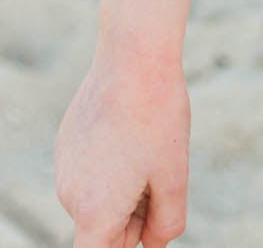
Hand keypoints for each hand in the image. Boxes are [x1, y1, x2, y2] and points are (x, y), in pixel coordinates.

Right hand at [54, 45, 190, 246]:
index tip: (139, 231)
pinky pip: (91, 170)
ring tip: (147, 145)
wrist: (133, 56)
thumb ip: (166, 224)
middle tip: (159, 174)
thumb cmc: (158, 117)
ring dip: (125, 189)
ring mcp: (64, 167)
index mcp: (95, 212)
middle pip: (103, 230)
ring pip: (99, 198)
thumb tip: (153, 244)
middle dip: (132, 218)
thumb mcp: (175, 176)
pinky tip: (130, 128)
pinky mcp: (67, 143)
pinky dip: (112, 164)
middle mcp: (70, 195)